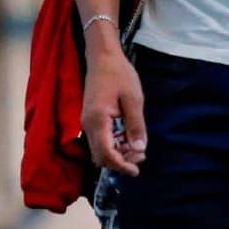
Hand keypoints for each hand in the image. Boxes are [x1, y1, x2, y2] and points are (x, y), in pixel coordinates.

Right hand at [82, 46, 147, 175]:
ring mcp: (88, 122)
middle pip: (101, 155)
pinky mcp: (91, 118)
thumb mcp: (134, 99)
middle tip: (141, 157)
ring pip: (100, 148)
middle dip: (120, 161)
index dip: (121, 165)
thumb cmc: (119, 74)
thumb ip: (136, 125)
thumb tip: (139, 149)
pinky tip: (128, 138)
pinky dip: (114, 143)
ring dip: (118, 153)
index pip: (106, 154)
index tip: (136, 170)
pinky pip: (101, 139)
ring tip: (138, 148)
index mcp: (97, 121)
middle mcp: (88, 125)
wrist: (102, 57)